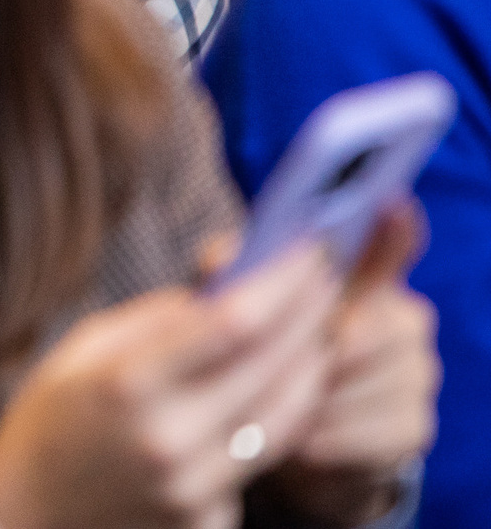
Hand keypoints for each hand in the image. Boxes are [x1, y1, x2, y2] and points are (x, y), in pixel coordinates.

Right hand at [0, 243, 340, 528]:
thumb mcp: (86, 346)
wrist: (28, 513)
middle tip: (329, 279)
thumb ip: (161, 316)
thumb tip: (233, 279)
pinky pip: (262, 460)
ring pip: (287, 418)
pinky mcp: (209, 519)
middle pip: (274, 367)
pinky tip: (281, 388)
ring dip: (311, 368)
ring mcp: (193, 487)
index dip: (284, 283)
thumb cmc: (52, 416)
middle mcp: (167, 438)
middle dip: (310, 315)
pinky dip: (279, 419)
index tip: (309, 251)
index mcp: (126, 382)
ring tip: (319, 330)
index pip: (234, 323)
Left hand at [263, 205, 438, 525]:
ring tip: (267, 404)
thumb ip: (231, 276)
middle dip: (303, 352)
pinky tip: (294, 437)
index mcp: (367, 277)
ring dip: (300, 400)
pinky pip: (356, 432)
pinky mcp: (415, 427)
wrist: (290, 437)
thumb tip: (222, 261)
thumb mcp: (238, 309)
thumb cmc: (262, 354)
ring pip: (351, 384)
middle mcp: (406, 318)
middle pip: (358, 330)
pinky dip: (314, 438)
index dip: (393, 228)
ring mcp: (418, 373)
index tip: (389, 202)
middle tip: (259, 366)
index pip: (393, 243)